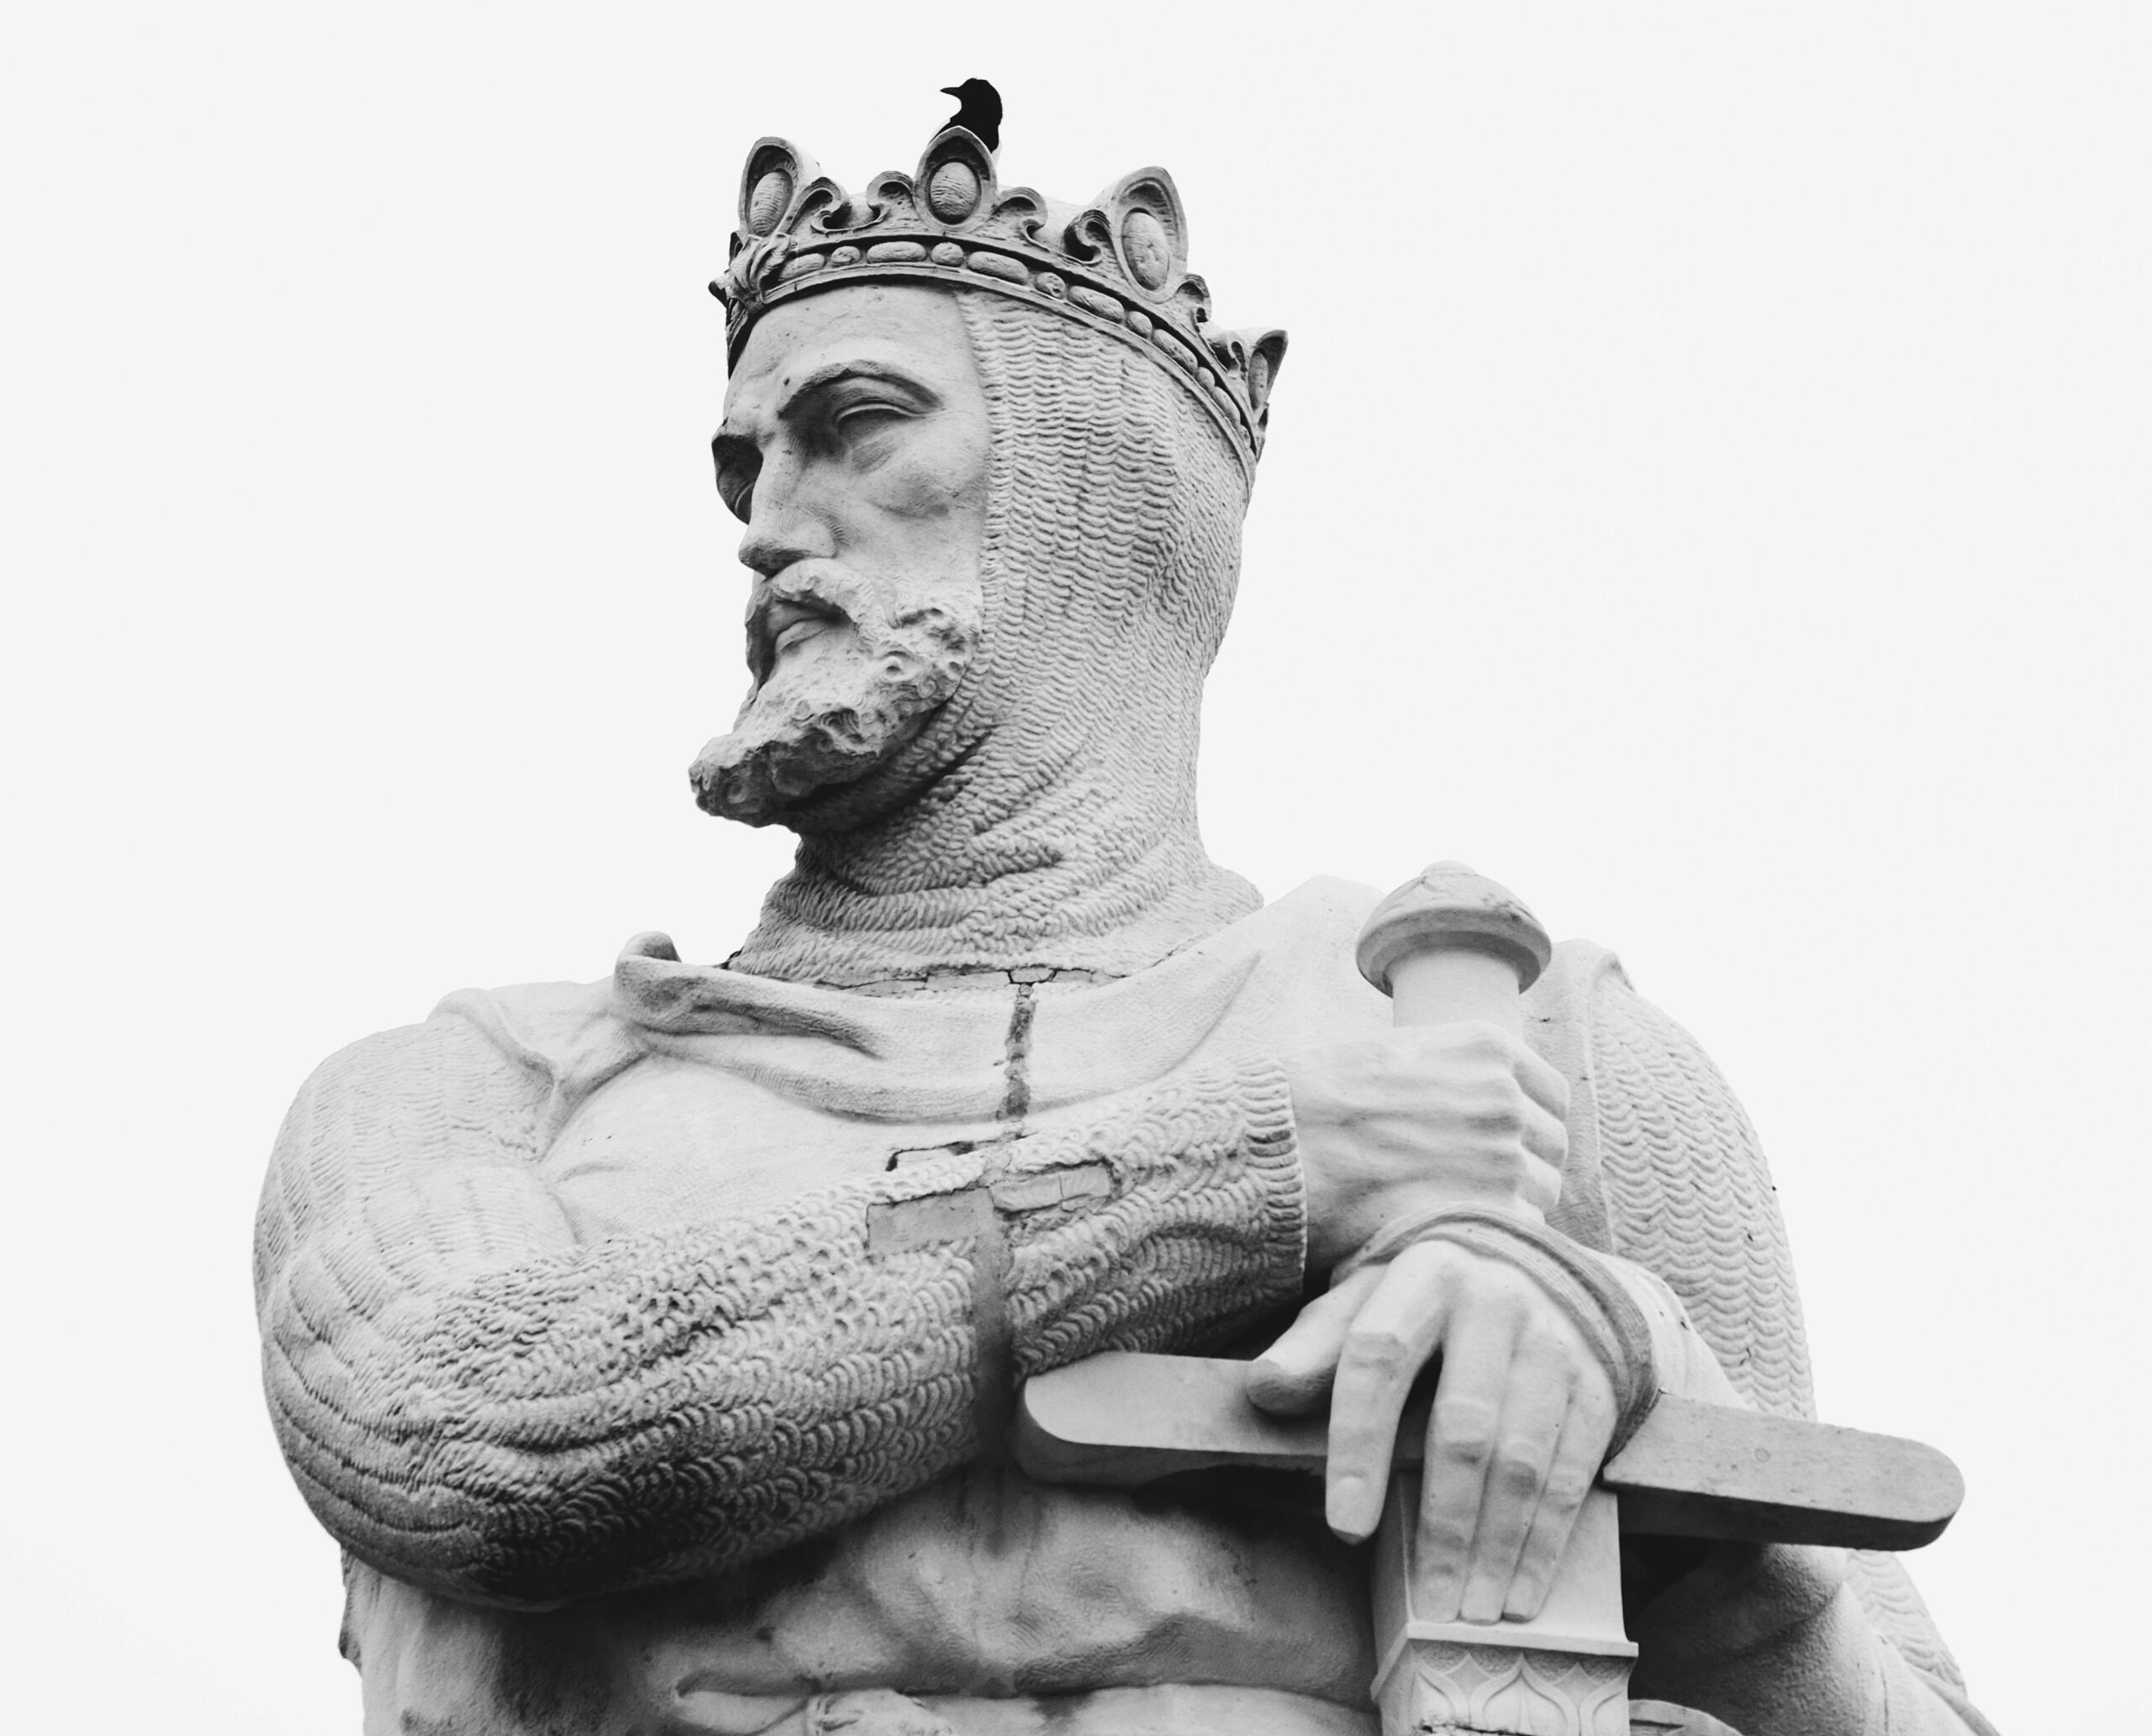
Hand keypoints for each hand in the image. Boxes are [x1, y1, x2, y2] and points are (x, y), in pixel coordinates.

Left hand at [1247, 1237, 1619, 1623]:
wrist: (1531, 1268)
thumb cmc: (1422, 1303)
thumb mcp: (1363, 1303)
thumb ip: (1314, 1345)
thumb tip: (1263, 1390)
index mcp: (1421, 1276)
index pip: (1379, 1356)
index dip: (1359, 1444)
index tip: (1346, 1528)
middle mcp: (1495, 1301)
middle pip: (1463, 1427)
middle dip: (1443, 1525)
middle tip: (1426, 1603)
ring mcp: (1554, 1343)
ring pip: (1523, 1460)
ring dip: (1495, 1548)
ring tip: (1467, 1613)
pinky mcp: (1597, 1385)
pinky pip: (1572, 1473)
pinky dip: (1544, 1542)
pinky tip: (1519, 1594)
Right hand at [1282, 1020, 1569, 1268]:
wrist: (1281, 1146)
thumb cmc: (1318, 1103)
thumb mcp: (1398, 1057)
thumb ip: (1455, 1076)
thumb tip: (1481, 1108)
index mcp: (1489, 1048)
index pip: (1551, 1095)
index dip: (1529, 1123)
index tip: (1505, 1145)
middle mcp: (1506, 1096)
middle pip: (1550, 1146)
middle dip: (1524, 1166)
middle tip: (1475, 1188)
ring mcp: (1503, 1154)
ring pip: (1542, 1191)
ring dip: (1511, 1206)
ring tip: (1455, 1214)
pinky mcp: (1489, 1211)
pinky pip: (1519, 1232)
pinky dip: (1490, 1238)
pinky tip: (1450, 1234)